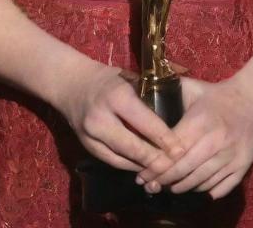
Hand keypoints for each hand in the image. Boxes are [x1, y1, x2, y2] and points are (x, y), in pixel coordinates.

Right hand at [55, 61, 185, 173]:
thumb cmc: (108, 79)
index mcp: (116, 96)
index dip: (164, 138)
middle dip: (156, 159)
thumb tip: (178, 112)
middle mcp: (101, 118)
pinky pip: (113, 162)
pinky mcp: (87, 147)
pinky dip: (130, 167)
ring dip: (145, 167)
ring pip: (123, 159)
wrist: (71, 84)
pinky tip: (145, 169)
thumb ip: (148, 96)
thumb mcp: (129, 79)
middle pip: (133, 146)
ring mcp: (91, 135)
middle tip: (176, 166)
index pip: (145, 122)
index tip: (181, 149)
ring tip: (165, 173)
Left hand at [136, 75, 252, 199]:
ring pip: (201, 181)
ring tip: (167, 188)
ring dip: (181, 187)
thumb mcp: (194, 88)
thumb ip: (170, 91)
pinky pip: (220, 187)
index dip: (156, 163)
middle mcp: (216, 140)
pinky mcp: (242, 166)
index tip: (142, 172)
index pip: (173, 150)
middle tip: (149, 185)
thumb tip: (142, 91)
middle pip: (184, 169)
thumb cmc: (218, 96)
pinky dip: (204, 191)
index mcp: (201, 120)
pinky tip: (192, 189)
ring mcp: (231, 156)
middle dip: (163, 180)